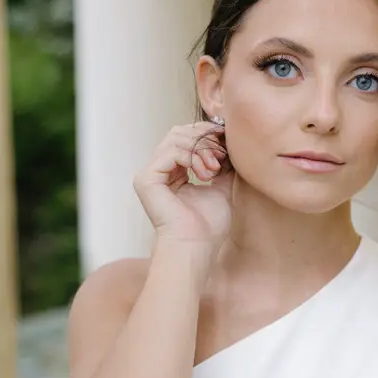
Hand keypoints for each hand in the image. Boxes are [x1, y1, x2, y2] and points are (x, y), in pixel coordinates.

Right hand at [133, 122, 233, 251]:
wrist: (196, 245)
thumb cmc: (208, 226)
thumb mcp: (222, 187)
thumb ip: (223, 165)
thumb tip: (230, 144)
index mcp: (174, 172)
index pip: (186, 138)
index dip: (206, 134)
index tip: (226, 140)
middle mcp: (159, 170)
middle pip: (179, 133)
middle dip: (205, 140)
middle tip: (221, 157)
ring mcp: (150, 173)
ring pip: (175, 138)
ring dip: (201, 149)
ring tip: (213, 170)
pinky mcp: (146, 178)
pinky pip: (170, 151)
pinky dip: (191, 157)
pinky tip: (204, 174)